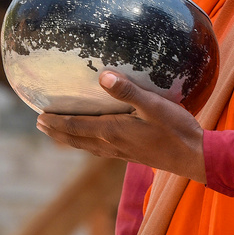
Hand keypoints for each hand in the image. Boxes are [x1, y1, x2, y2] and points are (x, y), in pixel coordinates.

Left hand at [36, 71, 206, 183]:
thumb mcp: (154, 106)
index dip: (56, 122)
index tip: (39, 116)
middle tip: (40, 123)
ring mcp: (121, 152)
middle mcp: (112, 144)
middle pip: (76, 139)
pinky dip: (86, 143)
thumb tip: (102, 77)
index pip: (76, 127)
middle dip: (57, 132)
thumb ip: (128, 91)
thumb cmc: (176, 129)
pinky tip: (93, 139)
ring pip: (87, 146)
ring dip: (69, 139)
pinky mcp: (131, 154)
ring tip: (57, 132)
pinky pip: (99, 149)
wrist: (195, 157)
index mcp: (113, 131)